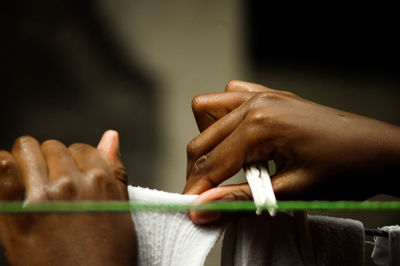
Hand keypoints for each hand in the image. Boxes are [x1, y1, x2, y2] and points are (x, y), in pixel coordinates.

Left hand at [0, 130, 136, 265]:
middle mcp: (72, 183)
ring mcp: (43, 197)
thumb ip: (116, 170)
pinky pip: (0, 168)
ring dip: (27, 162)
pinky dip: (1, 168)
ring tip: (30, 186)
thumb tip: (111, 135)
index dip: (76, 162)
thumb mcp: (121, 212)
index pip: (82, 148)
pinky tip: (7, 178)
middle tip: (52, 187)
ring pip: (26, 148)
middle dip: (52, 162)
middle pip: (53, 147)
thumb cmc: (108, 256)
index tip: (73, 180)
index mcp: (100, 181)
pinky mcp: (15, 215)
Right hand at [184, 80, 399, 223]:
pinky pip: (231, 97)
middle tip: (207, 196)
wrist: (378, 150)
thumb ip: (240, 199)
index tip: (190, 208)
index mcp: (260, 124)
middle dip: (199, 170)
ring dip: (207, 139)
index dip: (197, 189)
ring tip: (225, 165)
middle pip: (203, 138)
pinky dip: (224, 117)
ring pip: (208, 109)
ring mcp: (262, 94)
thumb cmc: (345, 170)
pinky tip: (239, 138)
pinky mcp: (269, 95)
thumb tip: (203, 209)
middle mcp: (256, 102)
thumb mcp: (291, 192)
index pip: (212, 161)